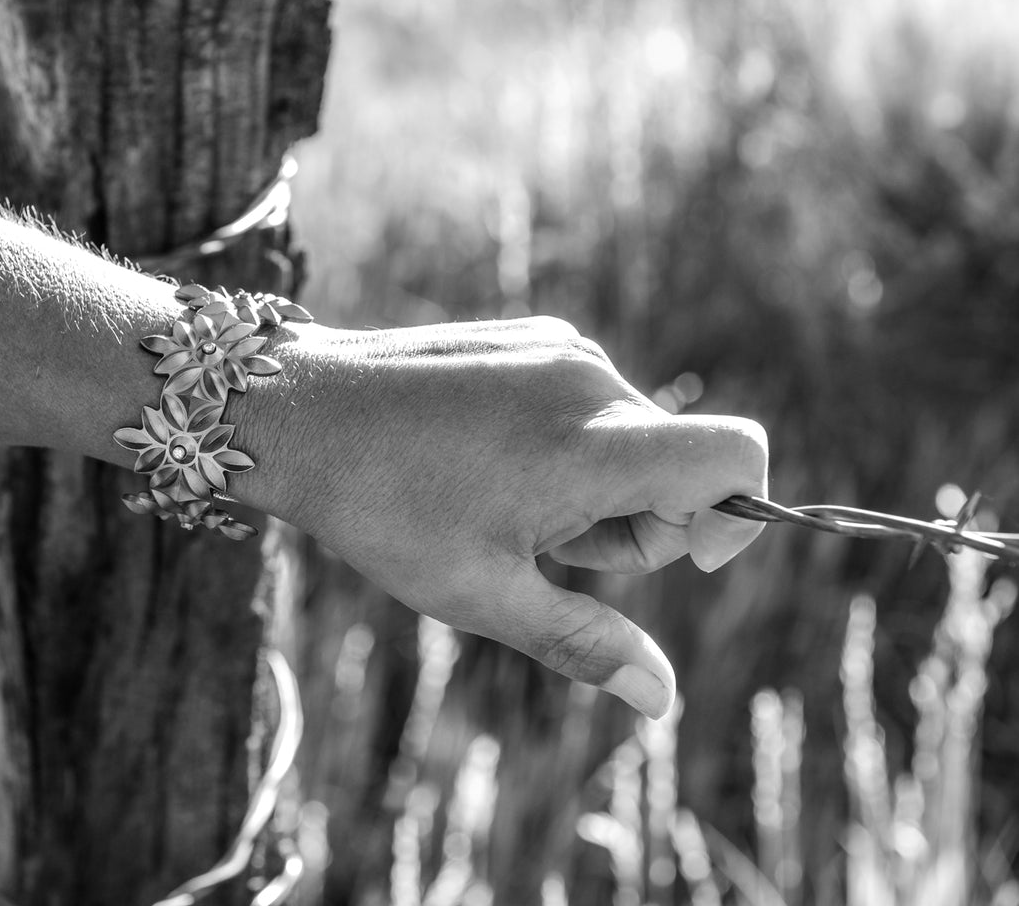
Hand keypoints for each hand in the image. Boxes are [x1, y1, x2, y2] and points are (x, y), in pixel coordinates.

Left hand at [234, 316, 767, 717]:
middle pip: (679, 464)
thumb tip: (662, 699)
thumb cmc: (384, 509)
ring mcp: (561, 349)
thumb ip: (582, 642)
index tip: (676, 555)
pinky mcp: (532, 336)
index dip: (734, 514)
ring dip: (594, 485)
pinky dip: (564, 441)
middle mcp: (591, 381)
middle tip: (540, 546)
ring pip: (630, 437)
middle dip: (636, 522)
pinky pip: (588, 401)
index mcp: (591, 445)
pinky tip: (485, 459)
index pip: (737, 452)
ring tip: (499, 501)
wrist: (300, 409)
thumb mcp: (480, 594)